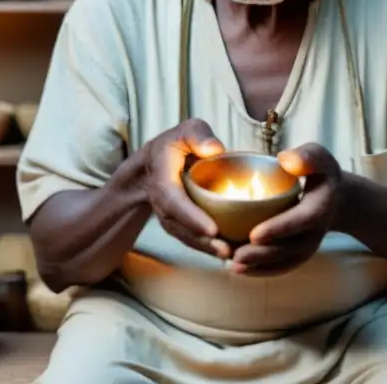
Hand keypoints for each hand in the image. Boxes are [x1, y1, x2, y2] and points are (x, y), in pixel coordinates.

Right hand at [140, 119, 230, 259]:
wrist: (153, 166)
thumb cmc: (176, 146)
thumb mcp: (185, 131)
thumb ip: (198, 135)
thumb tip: (215, 149)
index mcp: (163, 179)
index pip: (174, 202)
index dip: (191, 217)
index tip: (211, 229)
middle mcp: (164, 204)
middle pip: (181, 227)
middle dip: (202, 241)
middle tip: (226, 250)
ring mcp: (170, 218)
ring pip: (187, 238)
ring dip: (207, 250)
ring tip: (232, 255)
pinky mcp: (181, 226)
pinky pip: (193, 239)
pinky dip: (210, 248)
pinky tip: (232, 252)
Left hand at [229, 143, 341, 276]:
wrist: (335, 197)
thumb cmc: (320, 172)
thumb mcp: (318, 157)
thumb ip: (306, 157)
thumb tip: (284, 160)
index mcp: (321, 207)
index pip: (301, 221)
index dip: (279, 228)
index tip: (254, 234)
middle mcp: (316, 231)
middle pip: (290, 247)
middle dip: (263, 254)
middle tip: (236, 255)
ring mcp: (308, 245)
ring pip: (284, 260)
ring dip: (259, 266)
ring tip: (233, 265)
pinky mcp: (300, 253)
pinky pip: (282, 266)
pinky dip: (262, 270)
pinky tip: (240, 269)